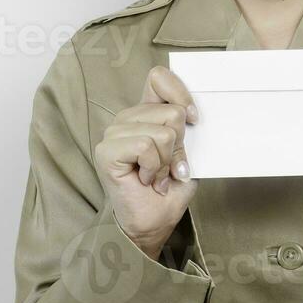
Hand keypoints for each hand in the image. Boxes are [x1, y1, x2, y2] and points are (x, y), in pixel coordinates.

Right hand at [93, 66, 199, 259]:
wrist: (151, 225)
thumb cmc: (168, 191)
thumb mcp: (188, 156)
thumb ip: (188, 132)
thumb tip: (195, 115)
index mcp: (145, 113)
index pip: (158, 78)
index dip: (180, 92)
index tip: (194, 120)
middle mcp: (127, 119)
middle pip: (171, 111)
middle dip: (180, 146)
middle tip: (170, 168)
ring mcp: (114, 134)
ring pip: (161, 132)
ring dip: (167, 162)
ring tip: (158, 177)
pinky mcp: (107, 151)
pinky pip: (145, 146)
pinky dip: (154, 168)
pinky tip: (148, 180)